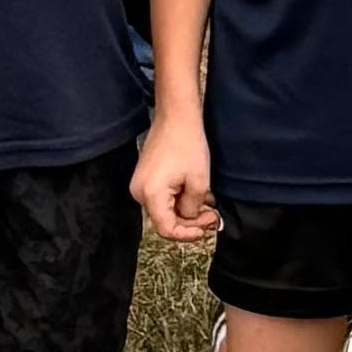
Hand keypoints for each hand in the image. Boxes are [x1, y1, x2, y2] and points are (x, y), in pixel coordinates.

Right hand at [133, 107, 218, 244]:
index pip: (167, 229)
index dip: (187, 234)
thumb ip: (194, 209)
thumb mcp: (198, 182)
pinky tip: (196, 192)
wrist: (176, 117)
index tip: (205, 229)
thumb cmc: (187, 144)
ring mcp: (140, 185)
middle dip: (191, 221)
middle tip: (212, 215)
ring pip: (166, 210)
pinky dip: (180, 199)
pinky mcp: (145, 178)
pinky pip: (163, 198)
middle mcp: (139, 192)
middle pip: (165, 221)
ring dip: (187, 209)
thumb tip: (191, 219)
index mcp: (150, 194)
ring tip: (208, 201)